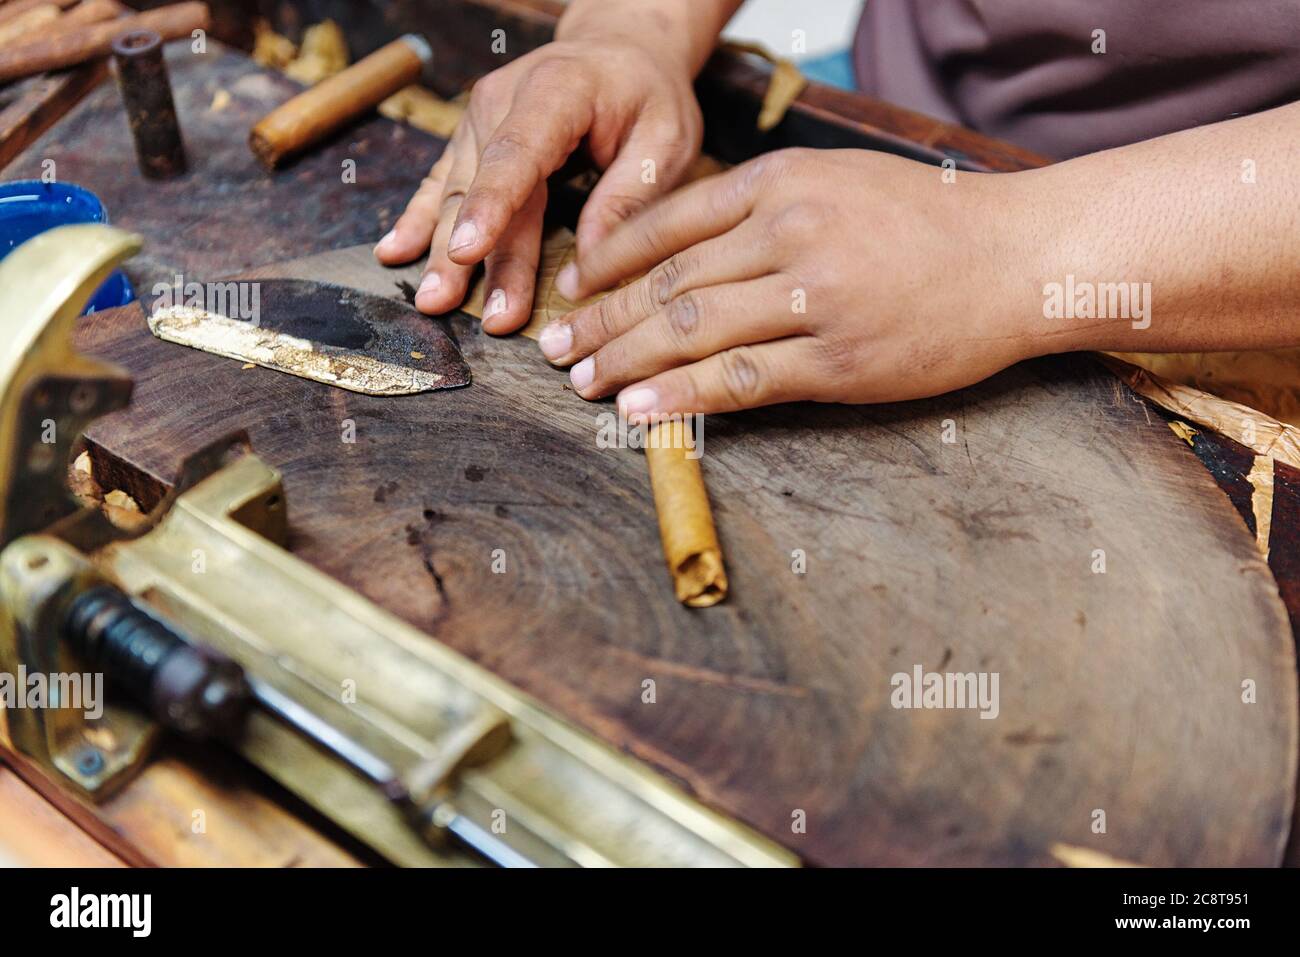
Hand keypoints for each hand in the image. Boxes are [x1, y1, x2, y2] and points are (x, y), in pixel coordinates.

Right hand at [374, 36, 702, 333]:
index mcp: (556, 91)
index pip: (517, 153)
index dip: (491, 205)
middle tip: (472, 313)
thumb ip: (630, 197)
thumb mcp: (666, 140)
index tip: (468, 251)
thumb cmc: (647, 96)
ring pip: (455, 193)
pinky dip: (417, 221)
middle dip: (474, 256)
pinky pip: (439, 183)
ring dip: (443, 252)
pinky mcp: (469, 140)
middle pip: (482, 187)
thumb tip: (593, 264)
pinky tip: (394, 253)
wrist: (618, 49)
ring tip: (433, 300)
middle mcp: (502, 101)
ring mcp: (477, 120)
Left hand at [539, 148, 1039, 415]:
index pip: (668, 223)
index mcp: (783, 182)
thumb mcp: (839, 183)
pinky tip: (639, 411)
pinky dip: (680, 398)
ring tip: (583, 382)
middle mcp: (790, 233)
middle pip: (666, 283)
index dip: (608, 260)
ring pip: (691, 332)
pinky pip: (740, 381)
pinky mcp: (838, 361)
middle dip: (600, 317)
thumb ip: (762, 207)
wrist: (1018, 258)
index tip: (572, 287)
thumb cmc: (926, 223)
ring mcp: (814, 298)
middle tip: (555, 345)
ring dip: (624, 361)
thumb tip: (682, 252)